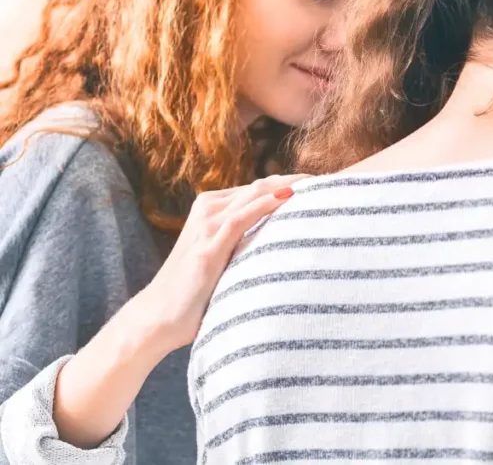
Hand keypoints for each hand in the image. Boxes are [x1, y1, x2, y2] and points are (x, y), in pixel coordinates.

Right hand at [53, 173, 306, 447]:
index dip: (291, 183)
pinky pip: (241, 218)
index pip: (259, 189)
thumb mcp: (224, 259)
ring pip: (254, 195)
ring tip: (318, 184)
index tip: (322, 184)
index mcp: (212, 209)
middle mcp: (209, 210)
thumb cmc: (193, 292)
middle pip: (261, 186)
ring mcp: (206, 226)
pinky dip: (266, 206)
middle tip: (328, 181)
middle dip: (295, 181)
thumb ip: (246, 243)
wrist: (158, 318)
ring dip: (287, 187)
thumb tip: (284, 242)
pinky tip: (289, 199)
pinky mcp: (207, 247)